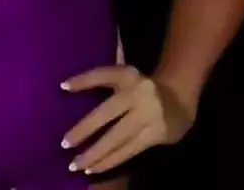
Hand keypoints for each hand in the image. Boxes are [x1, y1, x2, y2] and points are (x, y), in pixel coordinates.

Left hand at [60, 65, 194, 174]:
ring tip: (75, 165)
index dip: (83, 80)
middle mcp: (139, 92)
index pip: (102, 74)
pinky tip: (94, 168)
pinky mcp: (157, 134)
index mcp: (128, 74)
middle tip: (64, 143)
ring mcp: (150, 114)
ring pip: (117, 138)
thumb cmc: (140, 89)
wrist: (180, 101)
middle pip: (106, 113)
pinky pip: (129, 150)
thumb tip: (66, 86)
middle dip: (84, 130)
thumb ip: (102, 79)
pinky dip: (110, 161)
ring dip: (95, 154)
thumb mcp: (125, 77)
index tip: (63, 87)